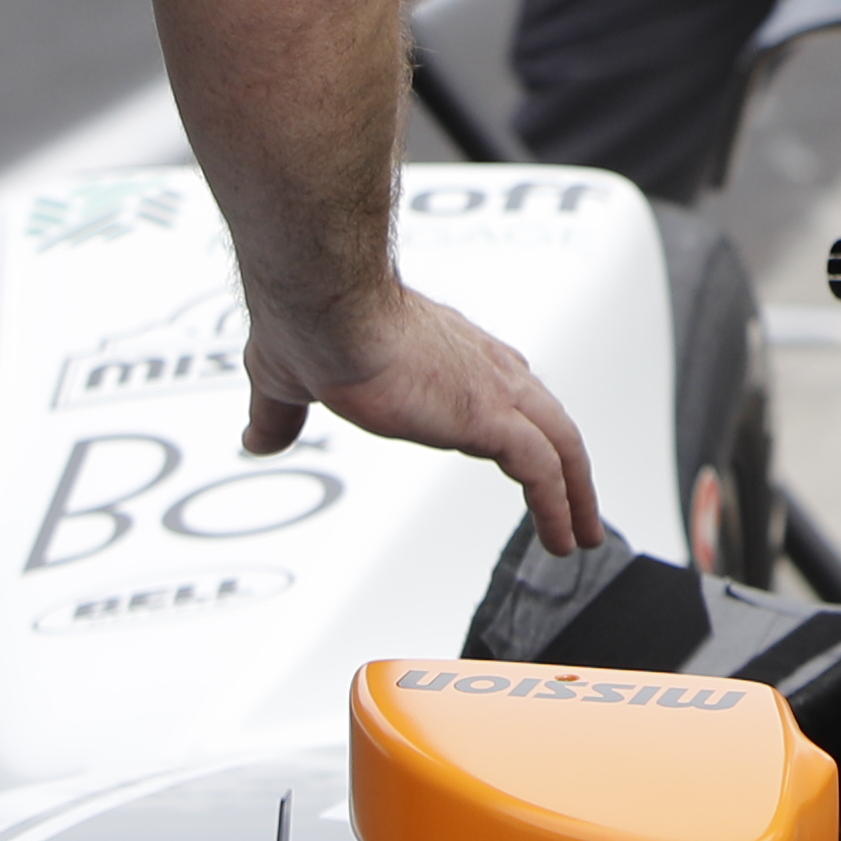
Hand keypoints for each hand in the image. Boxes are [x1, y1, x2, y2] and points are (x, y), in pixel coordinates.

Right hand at [243, 283, 595, 552]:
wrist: (324, 303)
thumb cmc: (310, 323)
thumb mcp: (286, 377)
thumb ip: (278, 411)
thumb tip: (259, 438)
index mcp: (447, 351)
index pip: (502, 388)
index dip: (519, 424)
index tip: (525, 455)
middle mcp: (482, 367)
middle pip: (548, 419)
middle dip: (568, 466)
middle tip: (579, 507)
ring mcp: (491, 390)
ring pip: (560, 446)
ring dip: (576, 494)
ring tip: (580, 535)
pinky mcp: (488, 417)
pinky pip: (542, 470)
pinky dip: (558, 506)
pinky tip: (561, 536)